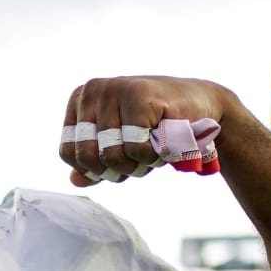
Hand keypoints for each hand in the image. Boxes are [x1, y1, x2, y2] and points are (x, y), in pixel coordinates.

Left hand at [59, 76, 233, 187]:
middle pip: (88, 157)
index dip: (94, 170)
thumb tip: (74, 181)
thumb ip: (95, 165)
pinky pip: (136, 149)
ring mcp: (114, 89)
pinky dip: (153, 156)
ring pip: (112, 156)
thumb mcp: (120, 148)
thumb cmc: (156, 128)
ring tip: (153, 148)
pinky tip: (166, 140)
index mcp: (80, 101)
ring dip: (138, 165)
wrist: (201, 107)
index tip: (118, 162)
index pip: (68, 153)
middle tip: (138, 160)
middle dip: (115, 170)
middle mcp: (92, 91)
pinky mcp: (139, 95)